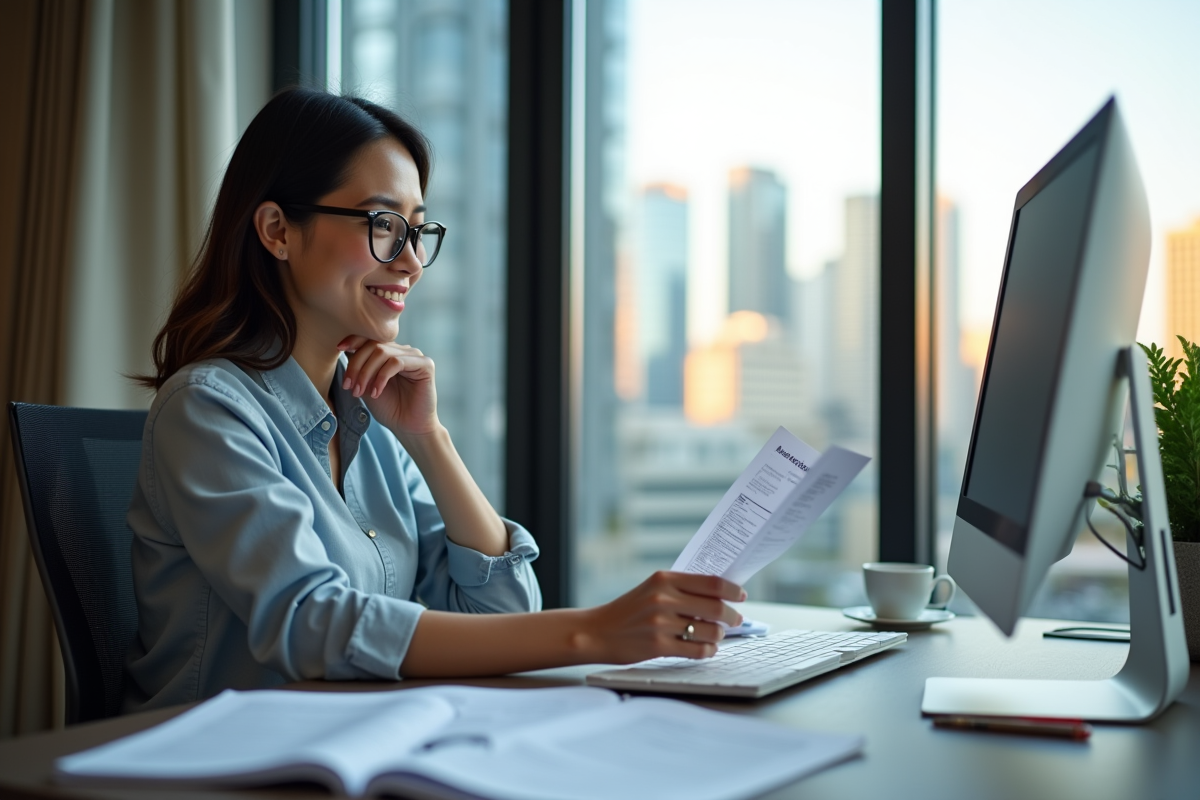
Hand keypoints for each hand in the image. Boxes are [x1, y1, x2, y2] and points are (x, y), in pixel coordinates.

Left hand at [338, 336, 439, 435]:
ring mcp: (415, 356)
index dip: (353, 340)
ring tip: (360, 391)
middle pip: (373, 345)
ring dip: (366, 372)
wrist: (408, 428)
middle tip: (348, 386)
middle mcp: (403, 351)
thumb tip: (343, 348)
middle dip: (356, 365)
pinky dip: (382, 377)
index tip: (338, 349)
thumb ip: (359, 367)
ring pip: (383, 352)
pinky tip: (376, 392)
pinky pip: (397, 363)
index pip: (370, 338)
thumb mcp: (366, 385)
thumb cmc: (388, 408)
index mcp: (390, 353)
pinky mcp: (425, 365)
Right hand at [581, 571, 745, 663]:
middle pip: (715, 607)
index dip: (731, 590)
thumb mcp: (651, 589)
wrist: (596, 631)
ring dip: (718, 635)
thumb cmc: (628, 611)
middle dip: (731, 616)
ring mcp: (660, 623)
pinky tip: (705, 648)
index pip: (710, 582)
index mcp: (664, 579)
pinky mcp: (658, 646)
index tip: (740, 596)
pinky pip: (696, 650)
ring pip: (709, 631)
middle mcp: (663, 598)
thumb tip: (719, 594)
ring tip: (715, 636)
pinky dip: (707, 650)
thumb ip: (681, 589)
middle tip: (735, 620)